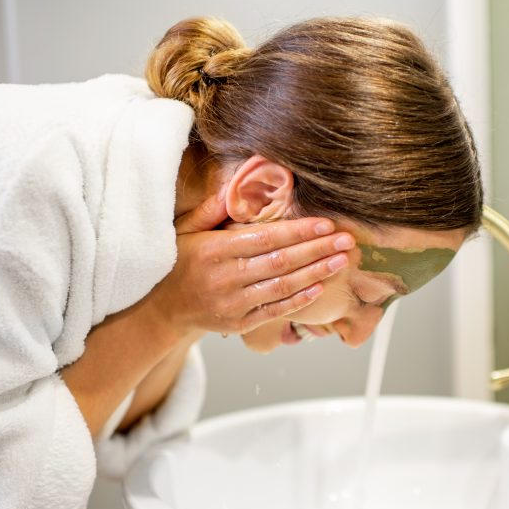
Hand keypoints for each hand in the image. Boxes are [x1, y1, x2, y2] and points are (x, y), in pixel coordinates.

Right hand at [151, 192, 352, 337]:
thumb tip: (236, 185)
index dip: (298, 231)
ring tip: (341, 261)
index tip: (325, 223)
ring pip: (282, 286)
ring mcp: (233, 303)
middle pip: (280, 262)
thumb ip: (212, 209)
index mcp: (214, 250)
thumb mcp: (185, 230)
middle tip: (346, 240)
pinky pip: (275, 311)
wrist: (163, 308)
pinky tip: (319, 287)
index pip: (265, 238)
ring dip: (316, 273)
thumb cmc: (180, 262)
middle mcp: (225, 277)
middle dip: (317, 249)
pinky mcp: (239, 323)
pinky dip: (299, 300)